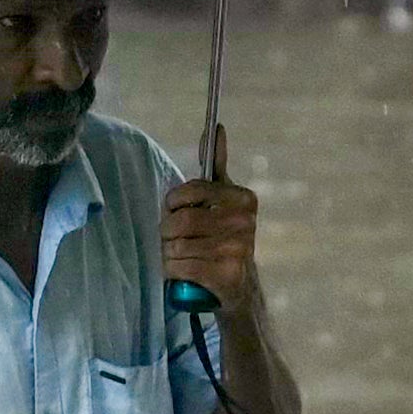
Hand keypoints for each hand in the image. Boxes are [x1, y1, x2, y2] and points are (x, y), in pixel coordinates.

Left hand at [158, 134, 255, 313]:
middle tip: (175, 238)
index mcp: (244, 198)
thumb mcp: (222, 198)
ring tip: (182, 256)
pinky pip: (179, 267)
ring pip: (176, 246)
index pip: (191, 191)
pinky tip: (183, 272)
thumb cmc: (222, 235)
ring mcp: (237, 250)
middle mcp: (245, 222)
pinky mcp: (226, 275)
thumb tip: (215, 127)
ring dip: (169, 254)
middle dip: (167, 232)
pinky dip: (172, 271)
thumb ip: (216, 163)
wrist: (238, 286)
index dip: (173, 203)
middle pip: (180, 221)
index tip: (175, 210)